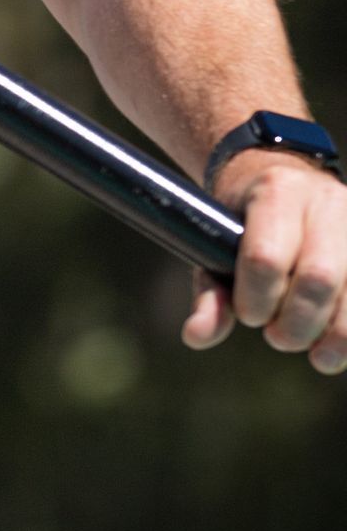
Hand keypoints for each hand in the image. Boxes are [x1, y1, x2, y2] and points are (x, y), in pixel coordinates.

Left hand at [185, 152, 346, 373]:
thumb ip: (210, 293)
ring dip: (334, 336)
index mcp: (276, 192)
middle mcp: (325, 202)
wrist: (286, 178)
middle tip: (277, 336)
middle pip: (319, 278)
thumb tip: (196, 336)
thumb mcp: (218, 245)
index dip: (255, 299)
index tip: (248, 314)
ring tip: (314, 352)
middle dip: (296, 324)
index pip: (266, 257)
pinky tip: (337, 346)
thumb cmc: (245, 220)